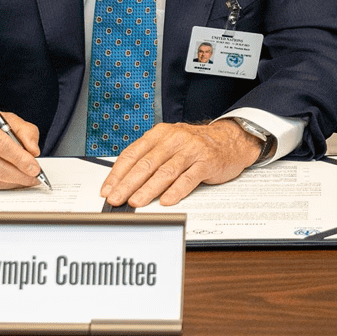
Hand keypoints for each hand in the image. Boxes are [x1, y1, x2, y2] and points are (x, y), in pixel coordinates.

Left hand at [100, 120, 256, 206]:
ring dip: (148, 189)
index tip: (107, 189)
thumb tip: (125, 183)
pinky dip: (176, 191)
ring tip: (136, 201)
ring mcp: (191, 150)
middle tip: (116, 198)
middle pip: (146, 164)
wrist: (229, 140)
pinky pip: (188, 178)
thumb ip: (150, 159)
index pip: (132, 154)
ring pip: (165, 172)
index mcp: (160, 134)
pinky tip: (166, 201)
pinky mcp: (206, 162)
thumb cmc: (195, 146)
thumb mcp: (170, 144)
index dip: (117, 173)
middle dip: (128, 184)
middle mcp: (174, 139)